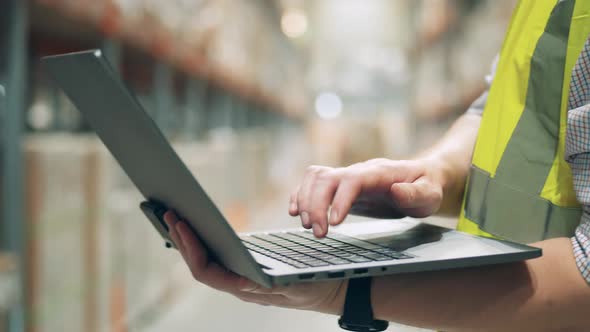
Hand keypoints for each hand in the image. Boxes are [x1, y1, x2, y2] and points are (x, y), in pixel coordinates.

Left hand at [163, 211, 346, 313]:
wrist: (331, 287)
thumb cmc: (314, 285)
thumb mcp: (296, 285)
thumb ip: (271, 286)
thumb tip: (245, 284)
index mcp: (246, 289)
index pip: (206, 272)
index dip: (191, 250)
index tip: (181, 226)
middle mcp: (238, 284)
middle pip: (199, 264)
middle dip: (182, 240)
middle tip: (169, 213)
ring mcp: (240, 276)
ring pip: (205, 260)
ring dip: (188, 239)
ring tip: (176, 217)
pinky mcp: (246, 267)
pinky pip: (217, 255)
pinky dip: (204, 240)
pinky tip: (199, 227)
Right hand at [289, 158, 443, 236]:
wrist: (423, 176)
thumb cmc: (428, 187)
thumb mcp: (431, 194)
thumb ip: (416, 193)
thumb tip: (395, 191)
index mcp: (380, 173)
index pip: (353, 179)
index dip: (340, 199)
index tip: (334, 223)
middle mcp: (359, 170)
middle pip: (327, 178)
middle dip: (316, 205)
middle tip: (318, 233)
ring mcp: (347, 176)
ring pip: (315, 177)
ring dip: (305, 200)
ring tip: (308, 226)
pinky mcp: (340, 185)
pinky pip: (312, 182)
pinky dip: (299, 194)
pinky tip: (295, 212)